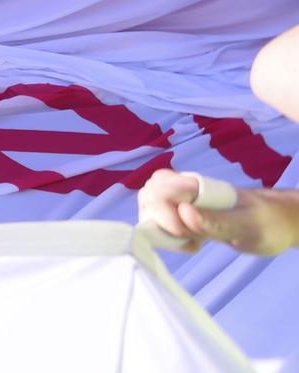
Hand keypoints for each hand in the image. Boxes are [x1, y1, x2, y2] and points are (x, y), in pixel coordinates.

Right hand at [138, 169, 297, 255]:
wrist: (279, 221)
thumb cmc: (268, 222)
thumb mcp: (250, 226)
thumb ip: (217, 221)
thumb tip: (183, 213)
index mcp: (199, 185)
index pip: (159, 189)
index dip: (164, 214)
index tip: (187, 234)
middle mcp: (186, 189)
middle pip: (149, 195)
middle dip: (159, 222)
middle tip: (188, 239)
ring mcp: (184, 200)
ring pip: (151, 206)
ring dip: (162, 229)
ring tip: (190, 242)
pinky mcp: (186, 213)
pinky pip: (161, 219)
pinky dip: (169, 235)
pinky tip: (192, 243)